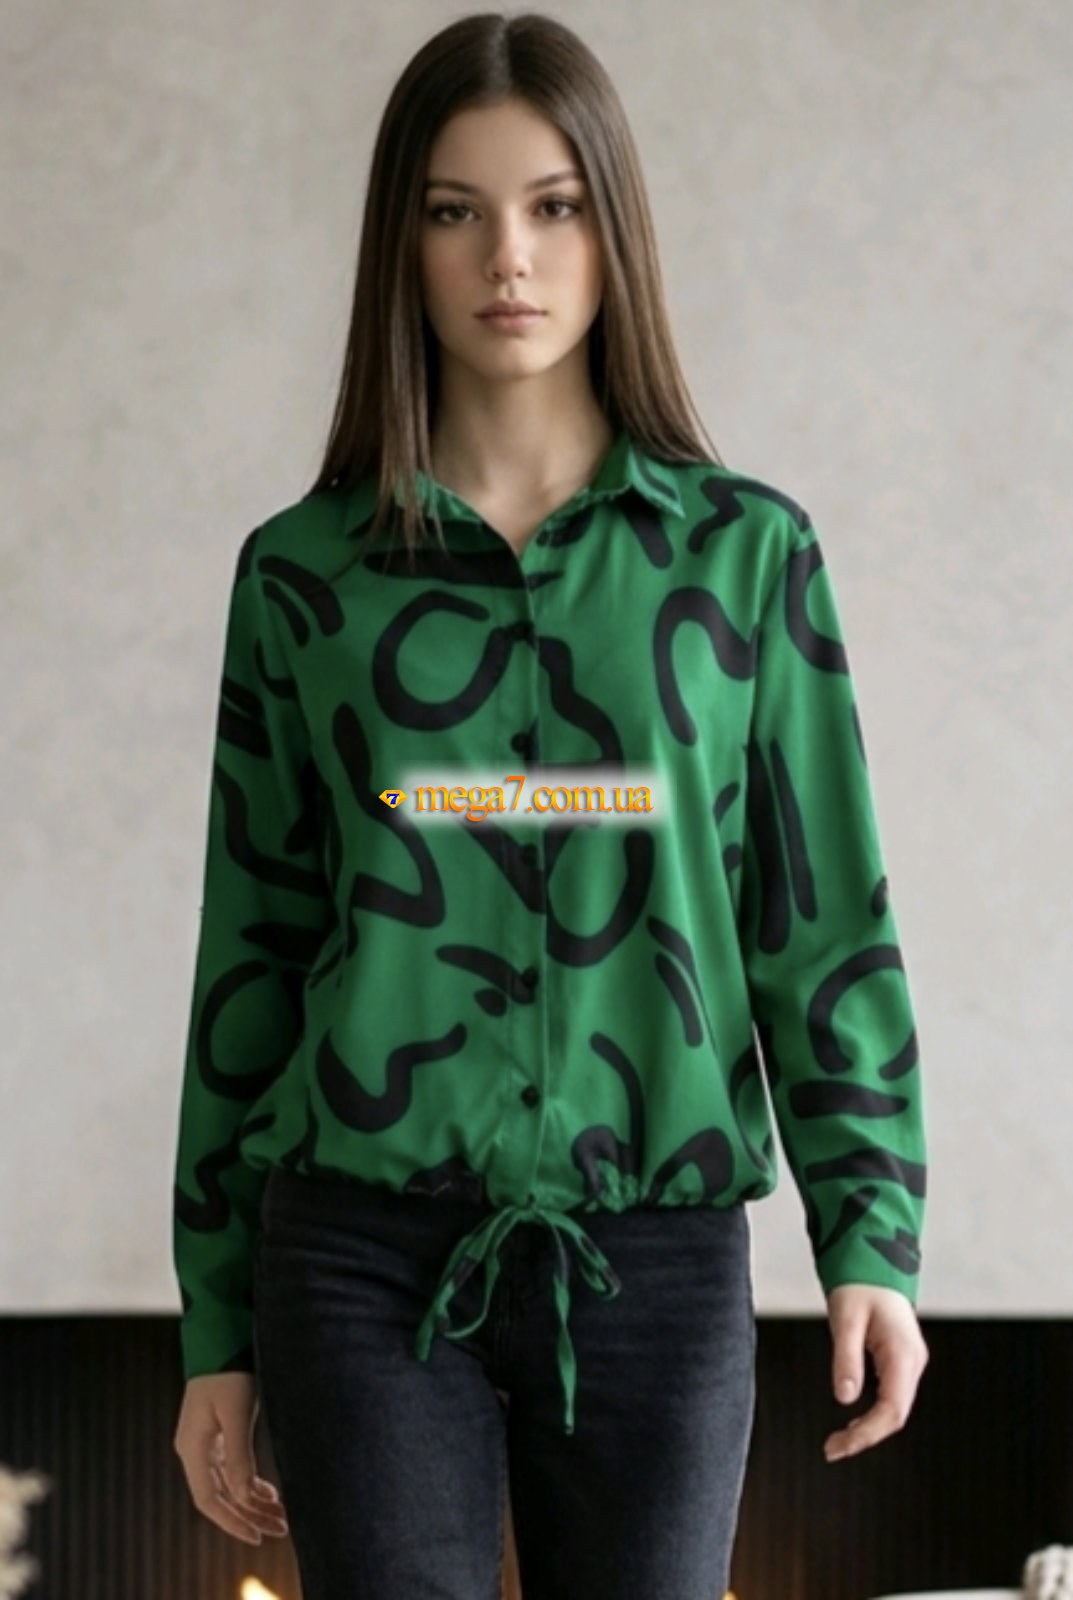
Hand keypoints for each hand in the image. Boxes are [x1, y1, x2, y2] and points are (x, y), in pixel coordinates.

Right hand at [174, 1372, 289, 1544]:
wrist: (221, 1334)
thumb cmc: (228, 1369)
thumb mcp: (237, 1411)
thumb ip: (239, 1454)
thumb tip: (245, 1496)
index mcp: (192, 1447)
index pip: (209, 1500)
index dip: (233, 1522)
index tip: (259, 1536)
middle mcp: (194, 1449)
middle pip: (220, 1496)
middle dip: (249, 1516)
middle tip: (281, 1529)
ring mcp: (204, 1441)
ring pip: (227, 1484)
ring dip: (252, 1501)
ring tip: (281, 1515)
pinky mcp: (217, 1431)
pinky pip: (230, 1469)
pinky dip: (249, 1482)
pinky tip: (269, 1491)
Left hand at [823, 1283, 928, 1461]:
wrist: (873, 1260)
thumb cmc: (859, 1284)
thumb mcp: (845, 1319)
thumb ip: (846, 1358)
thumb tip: (844, 1398)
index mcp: (902, 1353)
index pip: (892, 1410)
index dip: (868, 1434)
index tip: (840, 1446)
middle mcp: (913, 1361)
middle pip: (896, 1414)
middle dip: (866, 1436)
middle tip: (832, 1449)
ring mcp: (910, 1361)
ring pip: (896, 1408)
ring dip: (870, 1427)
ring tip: (839, 1441)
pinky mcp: (902, 1359)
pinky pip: (892, 1395)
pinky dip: (874, 1412)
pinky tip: (854, 1419)